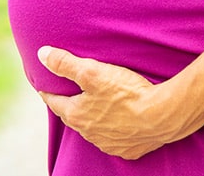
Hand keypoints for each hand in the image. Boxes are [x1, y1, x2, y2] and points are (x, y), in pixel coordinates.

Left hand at [37, 46, 182, 159]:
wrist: (162, 116)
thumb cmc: (127, 93)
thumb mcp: (92, 71)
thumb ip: (65, 63)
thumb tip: (42, 54)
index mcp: (76, 115)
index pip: (54, 102)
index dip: (49, 92)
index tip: (45, 87)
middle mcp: (89, 133)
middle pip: (73, 117)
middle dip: (71, 106)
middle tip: (70, 95)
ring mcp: (108, 143)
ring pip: (93, 130)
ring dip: (93, 119)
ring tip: (97, 107)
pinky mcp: (128, 149)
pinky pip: (115, 140)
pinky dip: (114, 131)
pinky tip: (120, 123)